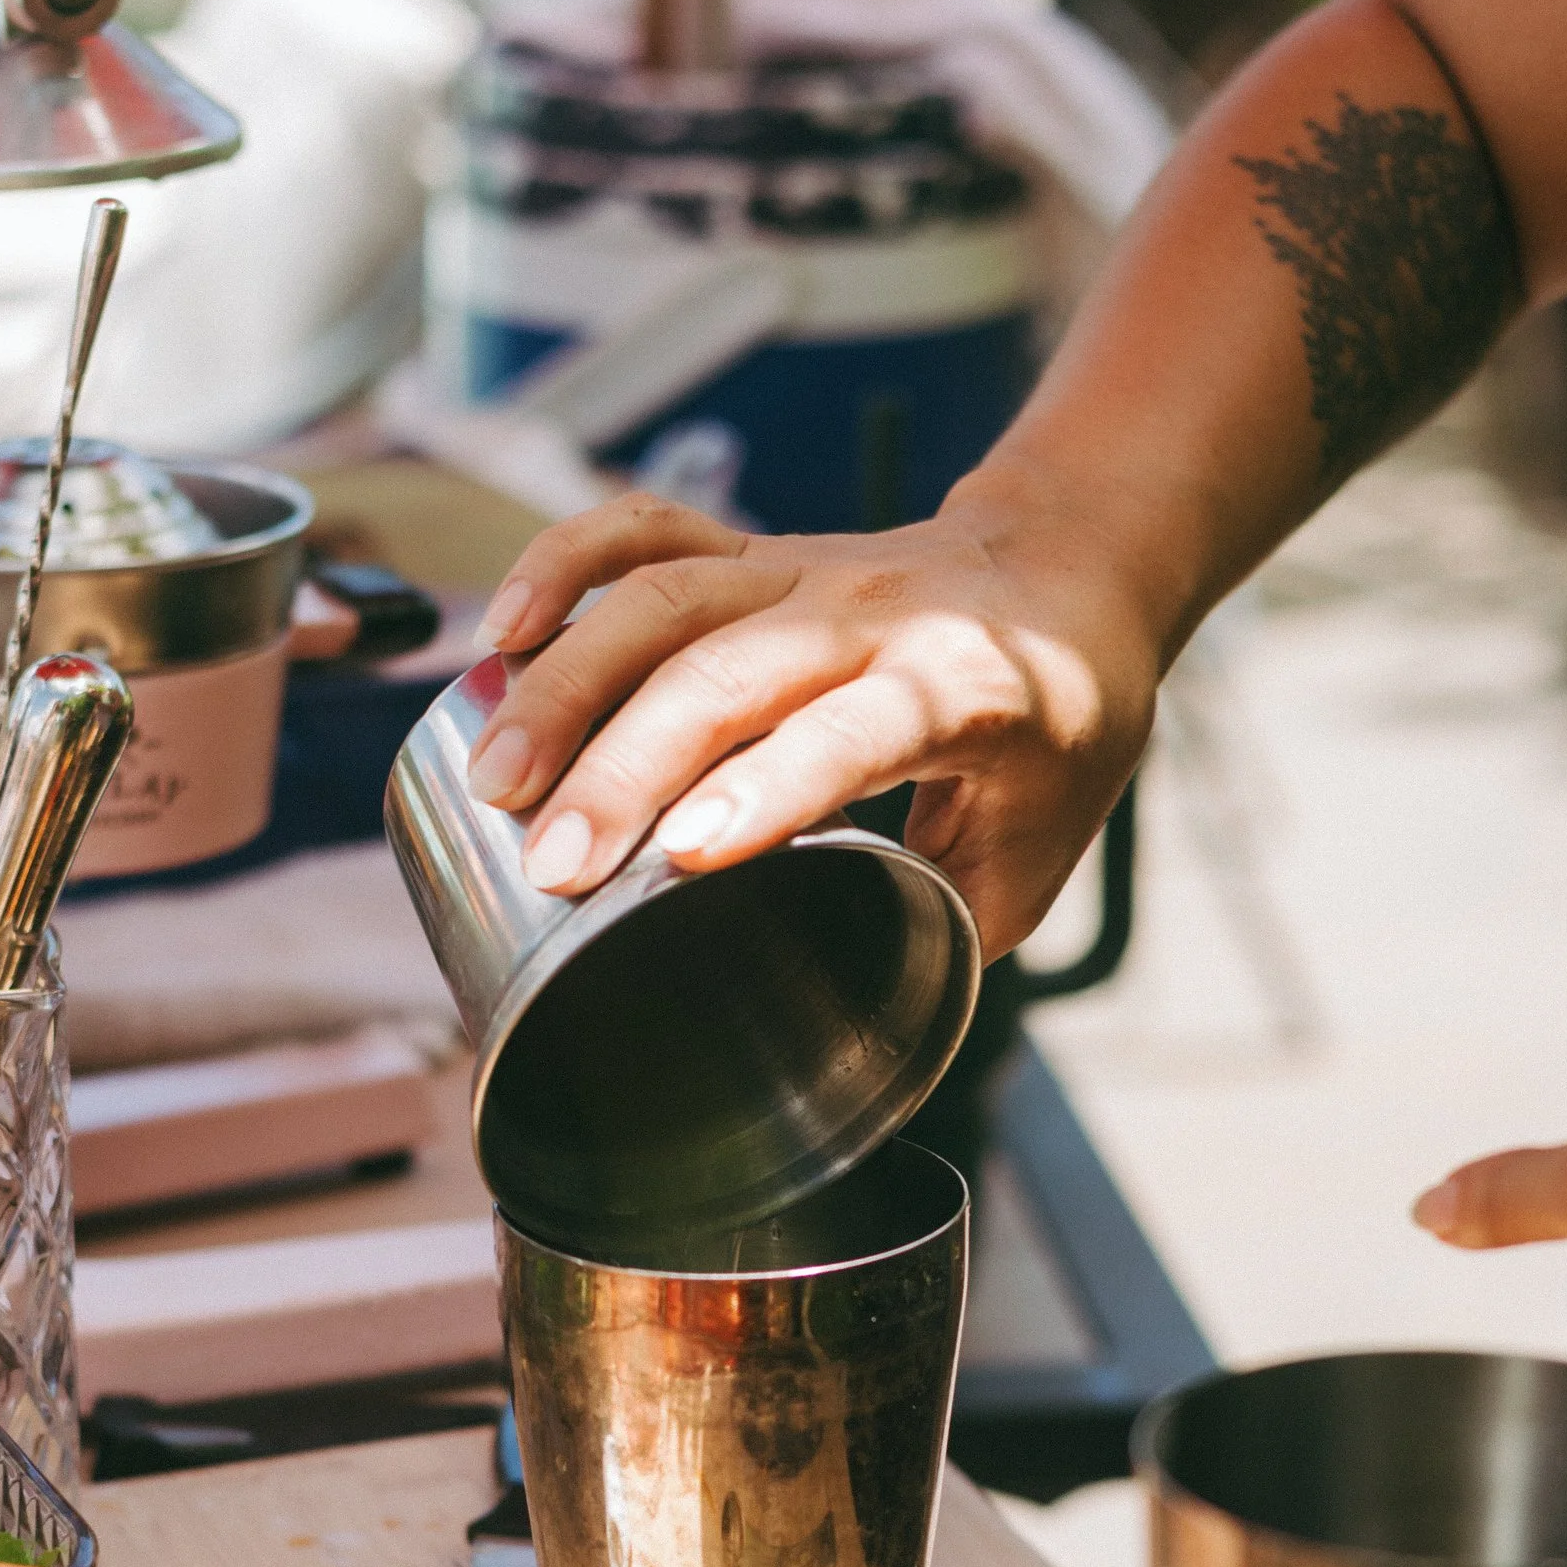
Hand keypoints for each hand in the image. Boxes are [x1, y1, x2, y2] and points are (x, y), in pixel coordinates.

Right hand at [462, 487, 1166, 958]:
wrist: (1072, 569)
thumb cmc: (1058, 725)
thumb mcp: (1035, 851)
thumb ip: (944, 929)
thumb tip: (852, 1034)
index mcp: (960, 688)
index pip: (853, 729)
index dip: (768, 788)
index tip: (682, 856)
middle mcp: (873, 615)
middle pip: (725, 670)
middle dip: (622, 766)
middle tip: (549, 863)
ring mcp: (804, 570)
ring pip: (664, 599)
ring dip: (567, 684)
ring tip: (494, 779)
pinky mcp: (754, 550)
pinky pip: (644, 531)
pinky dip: (563, 565)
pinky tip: (502, 634)